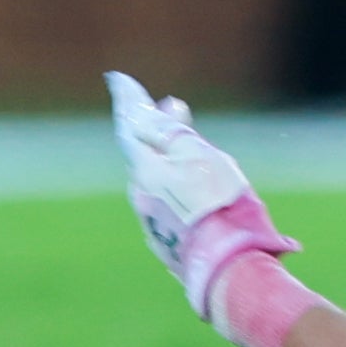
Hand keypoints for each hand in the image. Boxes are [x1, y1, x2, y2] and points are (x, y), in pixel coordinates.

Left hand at [108, 71, 297, 326]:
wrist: (229, 267)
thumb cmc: (219, 204)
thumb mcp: (199, 156)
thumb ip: (175, 133)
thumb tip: (159, 108)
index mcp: (147, 172)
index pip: (131, 126)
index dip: (127, 101)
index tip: (116, 79)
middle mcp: (143, 197)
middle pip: (141, 154)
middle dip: (149, 129)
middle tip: (160, 107)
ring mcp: (154, 223)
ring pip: (154, 181)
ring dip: (163, 159)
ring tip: (179, 146)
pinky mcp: (169, 245)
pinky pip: (165, 204)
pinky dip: (172, 186)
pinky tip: (188, 190)